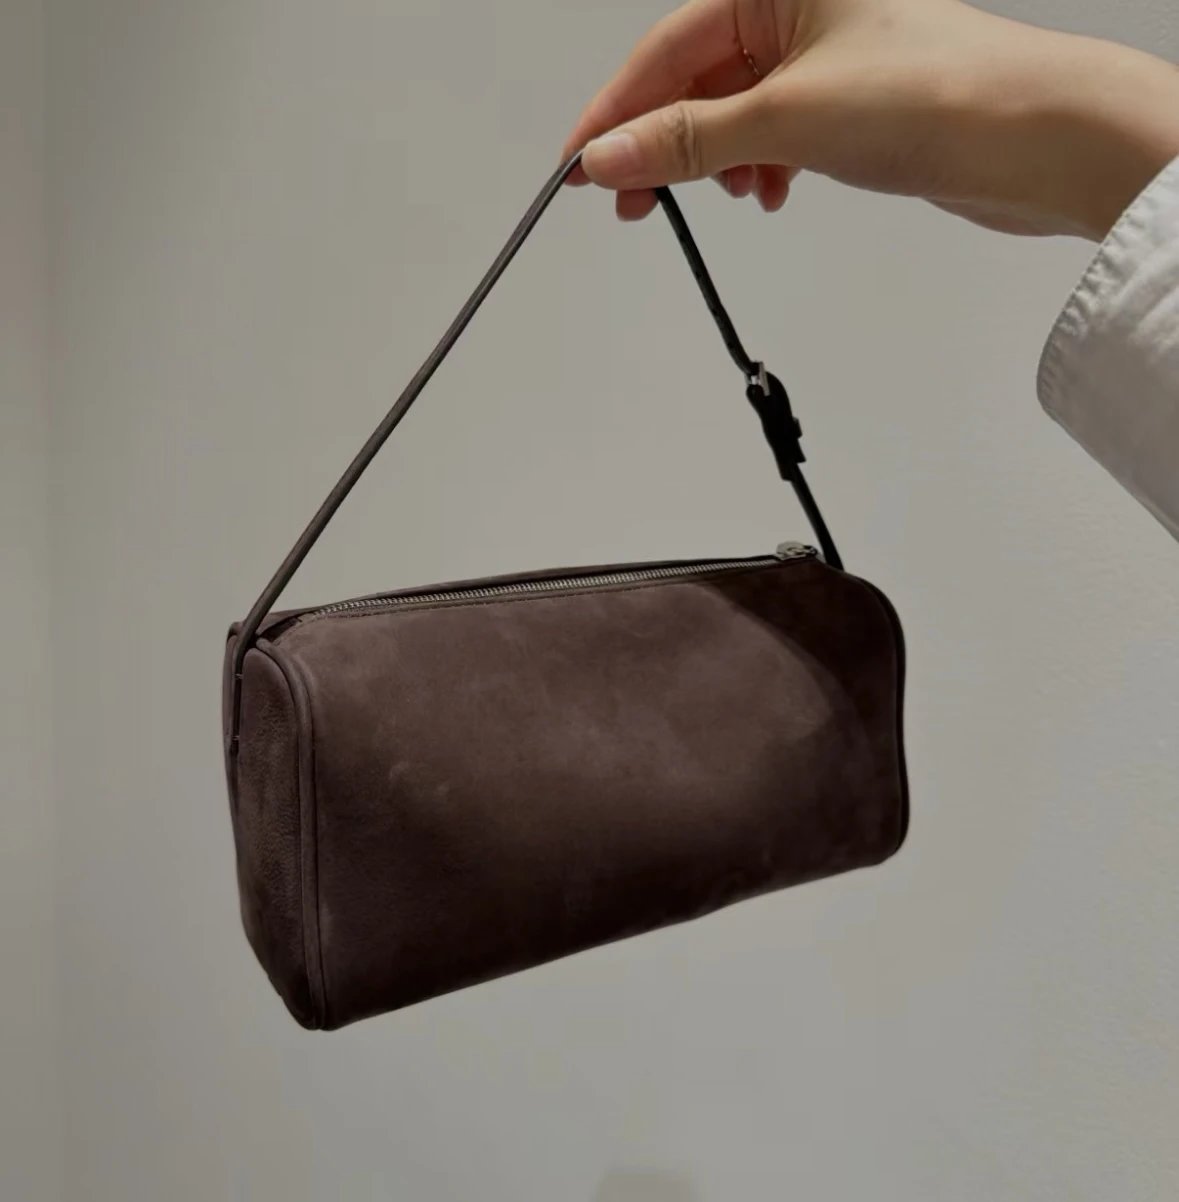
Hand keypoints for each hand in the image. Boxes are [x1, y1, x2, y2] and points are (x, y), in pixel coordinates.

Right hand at [562, 0, 1178, 238]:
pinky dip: (761, 166)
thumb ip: (687, 140)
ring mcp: (824, 57)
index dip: (616, 115)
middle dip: (664, 144)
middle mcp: (797, 9)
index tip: (578, 168)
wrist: (1034, 138)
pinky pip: (774, 132)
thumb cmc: (933, 94)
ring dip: (718, 161)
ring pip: (733, 112)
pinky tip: (773, 192)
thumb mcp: (785, 116)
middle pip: (695, 81)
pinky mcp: (847, 102)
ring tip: (732, 195)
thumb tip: (608, 158)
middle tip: (631, 202)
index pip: (665, 51)